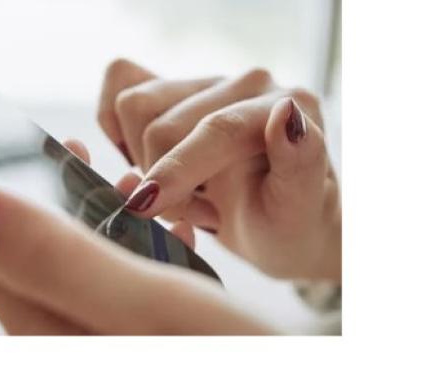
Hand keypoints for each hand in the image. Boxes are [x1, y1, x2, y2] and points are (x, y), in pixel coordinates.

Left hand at [0, 142, 276, 334]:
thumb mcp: (146, 304)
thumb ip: (52, 255)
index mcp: (50, 336)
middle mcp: (67, 345)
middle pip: (18, 259)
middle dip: (20, 196)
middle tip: (31, 143)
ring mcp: (103, 346)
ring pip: (67, 272)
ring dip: (75, 217)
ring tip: (92, 170)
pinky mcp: (139, 347)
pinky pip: (112, 291)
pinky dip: (123, 248)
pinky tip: (155, 228)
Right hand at [97, 59, 339, 281]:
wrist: (278, 226)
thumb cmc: (289, 225)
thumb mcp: (300, 211)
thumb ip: (300, 162)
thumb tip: (286, 112)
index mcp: (287, 106)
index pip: (218, 128)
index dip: (177, 167)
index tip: (144, 205)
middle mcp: (247, 83)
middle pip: (162, 124)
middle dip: (168, 187)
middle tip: (204, 217)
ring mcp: (208, 82)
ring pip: (134, 106)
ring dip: (145, 163)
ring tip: (187, 195)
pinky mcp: (174, 87)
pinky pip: (121, 82)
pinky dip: (120, 132)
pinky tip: (155, 167)